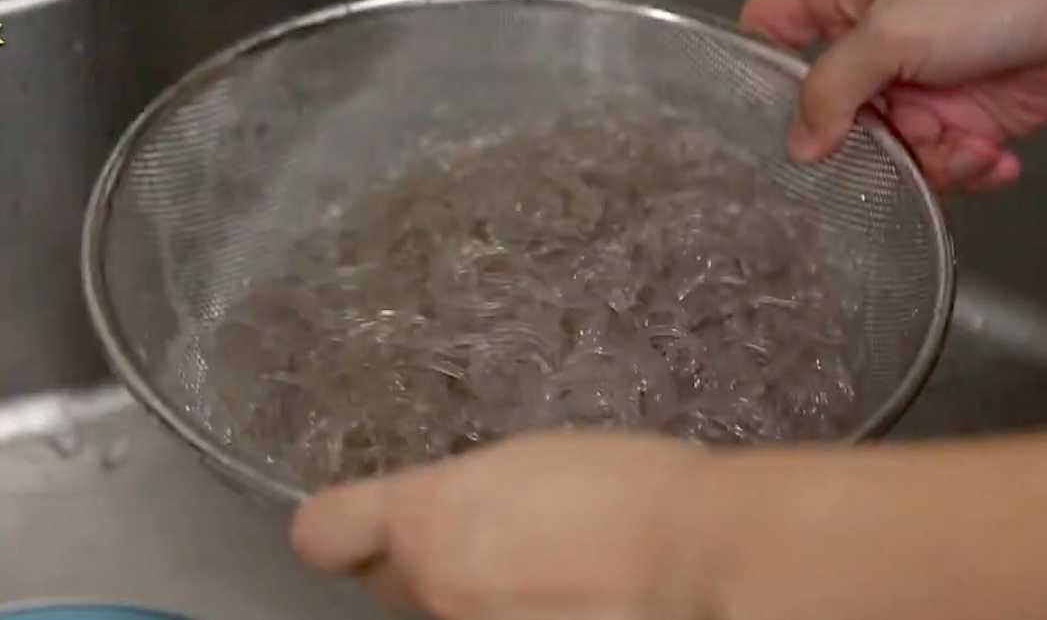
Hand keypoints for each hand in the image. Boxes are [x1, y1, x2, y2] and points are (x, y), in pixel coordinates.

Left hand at [291, 431, 708, 618]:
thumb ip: (469, 494)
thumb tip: (458, 513)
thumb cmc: (627, 487)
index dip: (349, 525)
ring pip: (445, 618)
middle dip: (426, 565)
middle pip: (391, 584)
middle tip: (493, 544)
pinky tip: (573, 603)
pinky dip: (518, 618)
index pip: (327, 532)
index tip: (373, 520)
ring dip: (475, 601)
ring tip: (550, 578)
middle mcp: (433, 589)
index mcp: (428, 517)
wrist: (697, 557)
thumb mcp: (531, 462)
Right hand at [741, 0, 1046, 191]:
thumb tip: (799, 149)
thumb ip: (832, 88)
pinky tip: (996, 155)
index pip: (769, 25)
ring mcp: (920, 91)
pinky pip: (942, 167)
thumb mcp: (893, 33)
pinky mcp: (966, 123)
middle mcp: (873, 52)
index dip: (750, 64)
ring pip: (887, 154)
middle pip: (826, 115)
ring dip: (928, 161)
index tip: (741, 118)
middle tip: (877, 155)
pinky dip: (969, 168)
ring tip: (966, 144)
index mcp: (843, 6)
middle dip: (854, 147)